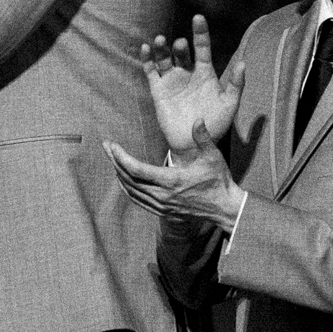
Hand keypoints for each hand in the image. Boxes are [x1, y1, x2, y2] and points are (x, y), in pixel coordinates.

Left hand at [105, 123, 247, 230]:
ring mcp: (161, 205)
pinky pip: (137, 200)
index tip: (111, 145)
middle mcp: (162, 195)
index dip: (120, 157)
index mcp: (172, 181)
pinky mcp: (162, 211)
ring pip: (130, 190)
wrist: (225, 208)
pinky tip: (123, 179)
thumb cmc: (219, 181)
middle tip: (107, 147)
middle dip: (115, 161)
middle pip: (128, 178)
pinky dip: (126, 188)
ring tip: (113, 159)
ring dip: (119, 174)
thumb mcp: (213, 157)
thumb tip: (198, 119)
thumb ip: (203, 138)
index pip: (136, 169)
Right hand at [135, 14, 241, 148]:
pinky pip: (150, 71)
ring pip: (164, 58)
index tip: (198, 17)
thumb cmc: (215, 124)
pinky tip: (145, 48)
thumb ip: (236, 85)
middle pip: (181, 52)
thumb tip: (242, 63)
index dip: (200, 32)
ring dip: (162, 48)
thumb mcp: (230, 105)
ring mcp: (172, 80)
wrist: (194, 144)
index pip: (202, 48)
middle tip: (179, 44)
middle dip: (179, 45)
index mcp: (206, 73)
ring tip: (161, 40)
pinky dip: (147, 59)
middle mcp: (187, 73)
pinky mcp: (158, 90)